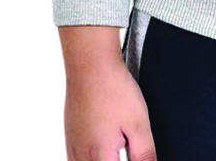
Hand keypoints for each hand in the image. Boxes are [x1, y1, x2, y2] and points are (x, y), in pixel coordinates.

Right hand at [59, 26, 155, 160]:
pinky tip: (107, 145)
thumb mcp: (138, 123)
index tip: (137, 153)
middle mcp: (81, 156)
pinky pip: (78, 158)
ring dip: (105, 158)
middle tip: (128, 143)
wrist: (91, 65)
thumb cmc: (112, 89)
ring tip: (118, 145)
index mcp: (99, 158)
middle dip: (116, 159)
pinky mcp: (70, 136)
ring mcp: (73, 147)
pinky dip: (95, 156)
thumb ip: (144, 153)